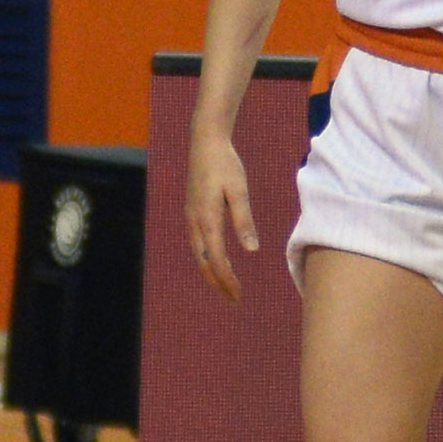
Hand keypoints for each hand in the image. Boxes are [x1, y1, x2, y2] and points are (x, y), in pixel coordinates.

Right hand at [185, 109, 257, 297]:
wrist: (204, 143)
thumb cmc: (225, 164)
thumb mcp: (239, 190)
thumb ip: (244, 220)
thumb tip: (251, 250)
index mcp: (207, 219)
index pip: (216, 260)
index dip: (227, 279)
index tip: (239, 294)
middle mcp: (195, 223)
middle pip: (204, 263)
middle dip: (218, 283)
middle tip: (235, 298)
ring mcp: (191, 218)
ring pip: (199, 255)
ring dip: (213, 273)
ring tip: (228, 286)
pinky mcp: (192, 213)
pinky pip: (198, 245)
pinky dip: (208, 259)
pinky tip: (219, 262)